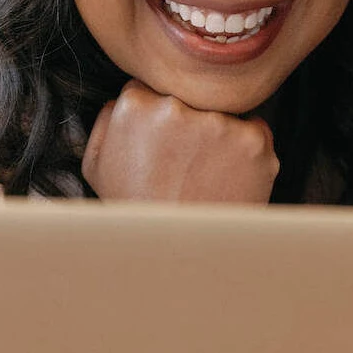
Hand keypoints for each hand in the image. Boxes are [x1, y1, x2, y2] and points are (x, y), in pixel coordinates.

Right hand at [82, 80, 278, 203]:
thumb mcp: (98, 168)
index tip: (161, 144)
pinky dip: (248, 154)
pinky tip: (229, 181)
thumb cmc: (138, 214)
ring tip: (206, 178)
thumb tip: (127, 95)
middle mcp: (175, 108)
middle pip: (189, 99)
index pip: (152, 90)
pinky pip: (255, 133)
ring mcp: (218, 123)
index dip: (157, 119)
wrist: (182, 261)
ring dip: (218, 138)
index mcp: (134, 107)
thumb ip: (107, 120)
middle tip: (185, 166)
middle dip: (189, 124)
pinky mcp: (254, 141)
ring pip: (223, 115)